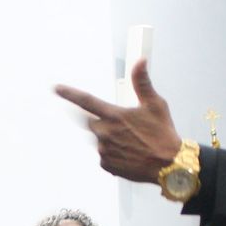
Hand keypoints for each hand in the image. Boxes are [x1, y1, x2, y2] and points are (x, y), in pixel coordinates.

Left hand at [55, 59, 184, 182]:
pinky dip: (113, 153)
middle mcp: (105, 133)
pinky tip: (129, 153)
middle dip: (102, 121)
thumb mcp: (155, 104)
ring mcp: (104, 151)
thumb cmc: (163, 134)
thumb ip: (142, 82)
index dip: (69, 94)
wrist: (169, 165)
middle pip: (91, 122)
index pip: (86, 101)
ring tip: (132, 142)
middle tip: (124, 126)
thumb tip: (140, 61)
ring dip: (109, 138)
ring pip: (99, 140)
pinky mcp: (106, 165)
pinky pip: (104, 156)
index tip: (56, 89)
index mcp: (114, 116)